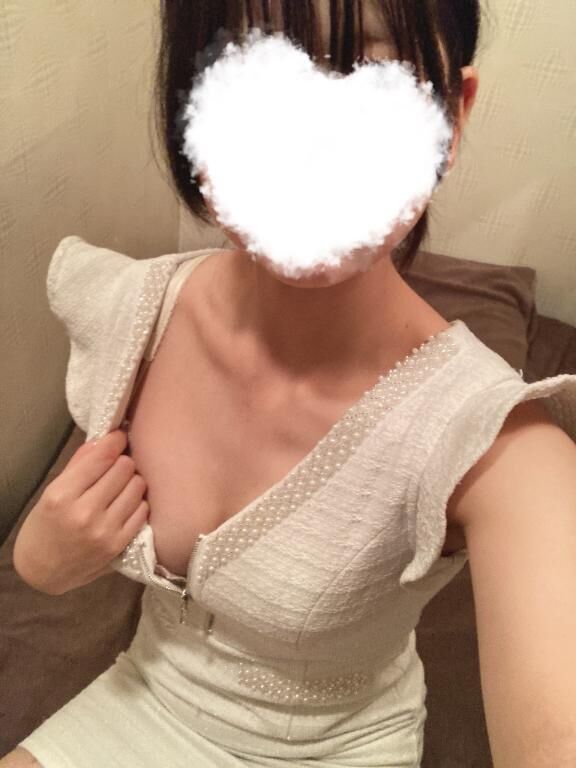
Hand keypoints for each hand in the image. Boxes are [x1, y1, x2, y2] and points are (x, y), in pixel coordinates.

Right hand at [13, 430, 148, 594]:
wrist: (43, 571)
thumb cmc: (46, 525)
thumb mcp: (53, 490)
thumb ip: (80, 463)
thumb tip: (106, 439)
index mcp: (62, 495)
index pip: (102, 456)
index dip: (115, 441)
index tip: (119, 438)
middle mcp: (85, 512)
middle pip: (124, 468)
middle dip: (122, 462)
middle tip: (117, 467)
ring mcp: (105, 531)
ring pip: (138, 486)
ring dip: (132, 481)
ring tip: (121, 486)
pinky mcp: (120, 544)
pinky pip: (143, 510)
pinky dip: (137, 503)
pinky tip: (125, 505)